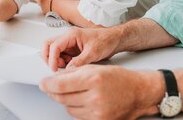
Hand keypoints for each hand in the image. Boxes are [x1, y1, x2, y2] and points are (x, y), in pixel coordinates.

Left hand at [40, 65, 157, 119]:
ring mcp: (97, 112)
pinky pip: (78, 116)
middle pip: (62, 98)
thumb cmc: (120, 78)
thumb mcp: (96, 67)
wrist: (139, 93)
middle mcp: (95, 97)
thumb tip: (55, 78)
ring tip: (71, 93)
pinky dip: (75, 109)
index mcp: (93, 79)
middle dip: (53, 92)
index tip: (43, 83)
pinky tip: (80, 101)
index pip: (60, 85)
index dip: (47, 84)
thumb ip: (74, 72)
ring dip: (65, 101)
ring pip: (68, 108)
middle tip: (50, 88)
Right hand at [42, 27, 119, 71]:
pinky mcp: (73, 49)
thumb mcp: (93, 52)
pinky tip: (70, 66)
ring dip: (56, 61)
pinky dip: (63, 62)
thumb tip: (69, 70)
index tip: (54, 69)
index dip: (52, 59)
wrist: (114, 40)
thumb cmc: (105, 40)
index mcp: (72, 35)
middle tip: (54, 68)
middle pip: (49, 45)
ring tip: (66, 67)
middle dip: (48, 57)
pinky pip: (62, 56)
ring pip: (54, 51)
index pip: (54, 46)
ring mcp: (70, 43)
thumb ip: (80, 62)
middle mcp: (68, 38)